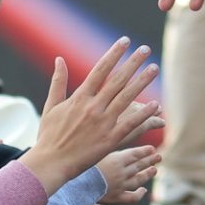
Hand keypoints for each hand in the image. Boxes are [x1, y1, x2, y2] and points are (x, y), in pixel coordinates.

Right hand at [21, 37, 159, 194]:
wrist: (50, 164)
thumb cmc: (49, 136)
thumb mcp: (51, 106)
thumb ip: (58, 81)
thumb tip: (59, 58)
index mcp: (79, 98)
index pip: (100, 69)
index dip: (114, 54)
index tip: (125, 41)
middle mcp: (93, 107)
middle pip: (117, 80)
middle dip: (133, 63)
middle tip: (146, 49)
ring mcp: (103, 123)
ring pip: (127, 98)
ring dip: (142, 82)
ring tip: (154, 68)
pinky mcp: (110, 139)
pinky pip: (130, 124)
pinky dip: (143, 114)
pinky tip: (155, 104)